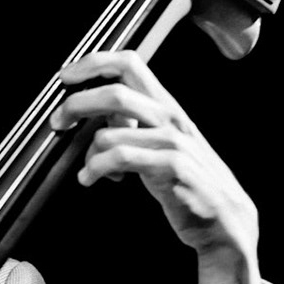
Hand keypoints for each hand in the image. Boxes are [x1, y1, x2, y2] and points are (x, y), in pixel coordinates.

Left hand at [51, 50, 264, 283]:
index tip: (65, 76)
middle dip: (77, 104)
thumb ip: (131, 127)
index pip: (130, 62)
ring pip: (110, 132)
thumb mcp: (159, 146)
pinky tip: (89, 179)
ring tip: (87, 171)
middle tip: (57, 122)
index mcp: (166, 106)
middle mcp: (171, 118)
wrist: (226, 221)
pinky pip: (119, 159)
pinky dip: (95, 168)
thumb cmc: (188, 183)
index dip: (93, 63)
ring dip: (87, 153)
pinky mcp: (172, 168)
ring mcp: (173, 143)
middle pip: (115, 93)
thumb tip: (96, 120)